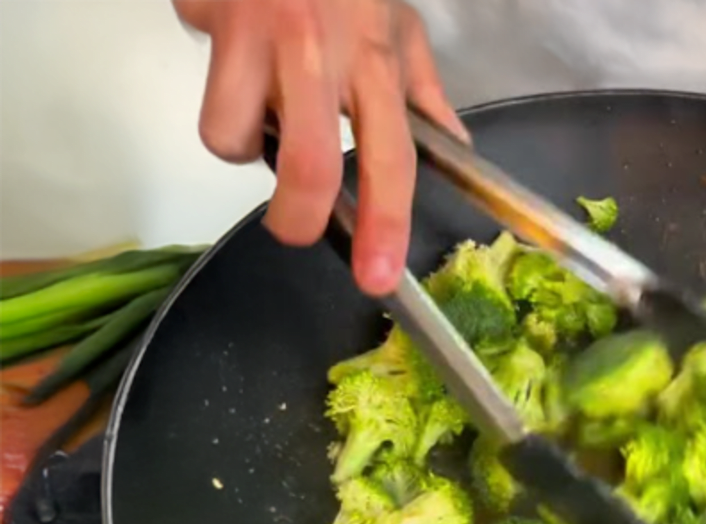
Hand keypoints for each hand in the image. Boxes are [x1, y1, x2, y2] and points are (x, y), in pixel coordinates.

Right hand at [173, 0, 466, 295]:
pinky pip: (209, 107)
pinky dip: (221, 113)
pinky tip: (235, 76)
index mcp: (379, 62)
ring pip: (235, 140)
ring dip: (243, 150)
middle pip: (310, 165)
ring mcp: (266, 40)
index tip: (377, 276)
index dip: (387, 223)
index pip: (393, 156)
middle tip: (297, 227)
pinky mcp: (219, 27)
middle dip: (299, 217)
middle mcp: (325, 55)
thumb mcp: (397, 25)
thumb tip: (457, 150)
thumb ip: (422, 94)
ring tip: (259, 117)